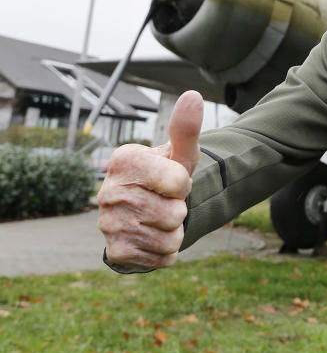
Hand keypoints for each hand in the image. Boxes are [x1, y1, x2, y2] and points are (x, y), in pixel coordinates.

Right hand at [98, 91, 202, 268]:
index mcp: (123, 160)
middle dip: (180, 209)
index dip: (184, 183)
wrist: (151, 211)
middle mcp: (108, 192)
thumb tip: (193, 95)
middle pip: (173, 213)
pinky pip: (163, 257)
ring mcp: (108, 225)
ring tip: (162, 218)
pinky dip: (168, 250)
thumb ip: (186, 128)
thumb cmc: (168, 176)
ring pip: (170, 237)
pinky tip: (155, 236)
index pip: (177, 181)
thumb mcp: (181, 153)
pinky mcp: (116, 252)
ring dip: (176, 231)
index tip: (173, 179)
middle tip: (166, 201)